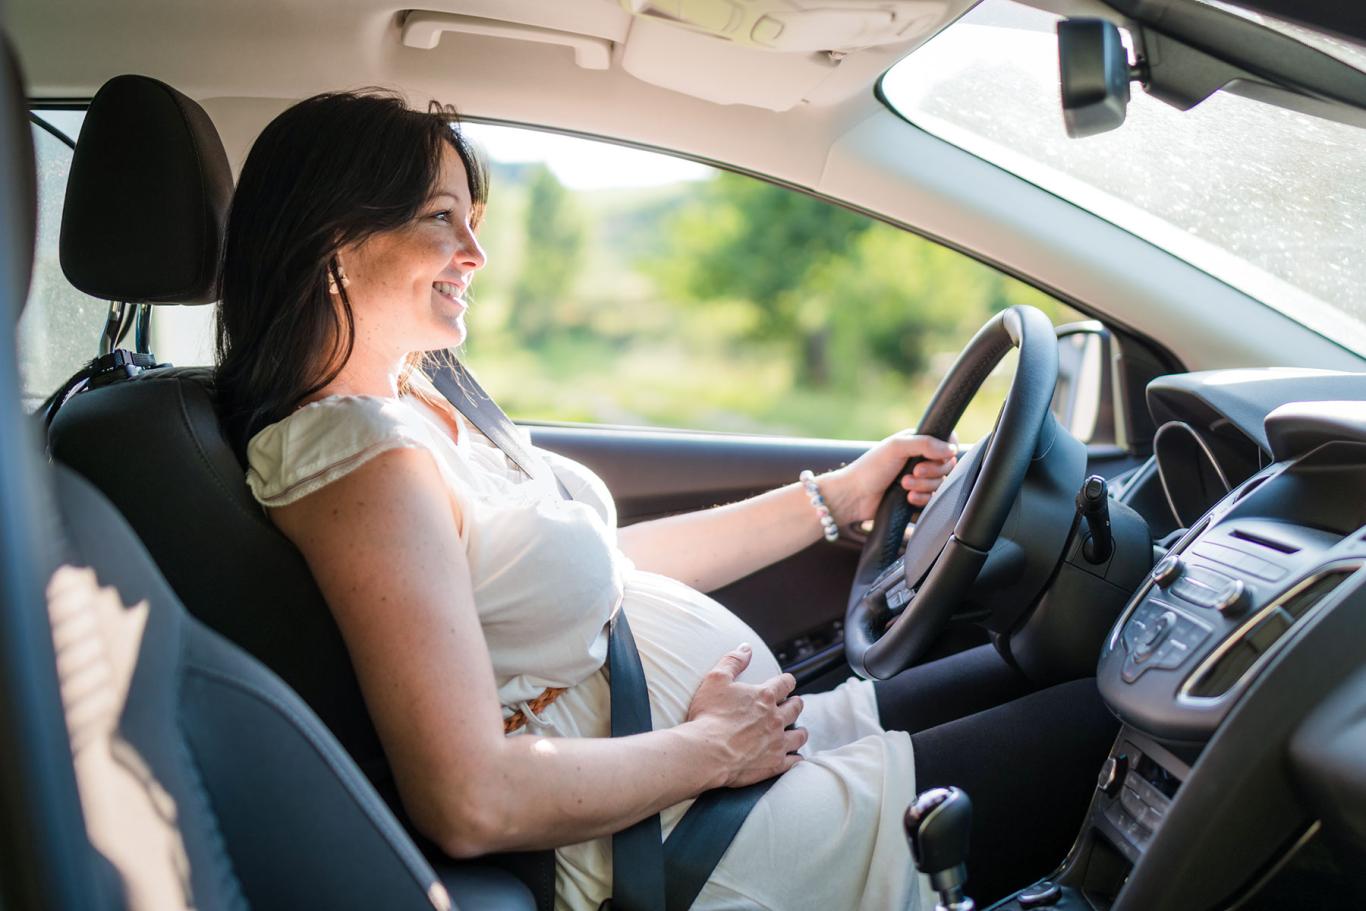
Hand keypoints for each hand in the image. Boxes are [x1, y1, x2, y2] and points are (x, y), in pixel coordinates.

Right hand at [686, 644, 806, 787]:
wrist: (707, 752)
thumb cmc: (709, 715)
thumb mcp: (716, 679)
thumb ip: (733, 661)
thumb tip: (746, 648)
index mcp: (765, 696)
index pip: (785, 683)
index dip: (787, 681)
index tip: (787, 683)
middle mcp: (776, 717)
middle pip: (796, 707)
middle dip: (795, 704)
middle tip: (794, 704)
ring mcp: (777, 742)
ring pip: (799, 735)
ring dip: (800, 731)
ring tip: (798, 731)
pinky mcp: (775, 763)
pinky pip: (794, 761)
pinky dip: (796, 758)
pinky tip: (795, 757)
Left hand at [822, 431, 957, 525]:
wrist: (854, 497)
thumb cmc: (869, 469)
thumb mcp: (896, 448)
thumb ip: (925, 444)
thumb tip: (950, 449)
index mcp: (916, 443)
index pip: (946, 442)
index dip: (946, 452)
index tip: (935, 457)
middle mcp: (919, 460)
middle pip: (946, 466)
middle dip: (931, 472)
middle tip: (914, 472)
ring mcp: (918, 480)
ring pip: (940, 484)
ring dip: (924, 486)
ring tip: (904, 485)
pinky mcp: (916, 498)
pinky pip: (932, 500)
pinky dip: (922, 499)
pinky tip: (908, 498)